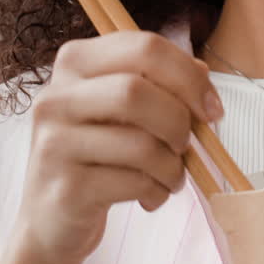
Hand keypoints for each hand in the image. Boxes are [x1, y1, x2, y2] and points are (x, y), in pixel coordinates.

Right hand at [0, 31, 223, 263]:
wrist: (52, 215)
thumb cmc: (98, 153)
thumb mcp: (123, 110)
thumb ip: (161, 83)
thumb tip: (202, 71)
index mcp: (75, 62)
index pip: (144, 48)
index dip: (188, 77)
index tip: (211, 108)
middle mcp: (56, 97)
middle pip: (137, 91)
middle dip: (179, 121)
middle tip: (187, 144)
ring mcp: (54, 143)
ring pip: (140, 143)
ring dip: (173, 166)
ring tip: (171, 177)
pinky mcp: (65, 188)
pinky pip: (134, 182)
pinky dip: (157, 191)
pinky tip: (151, 196)